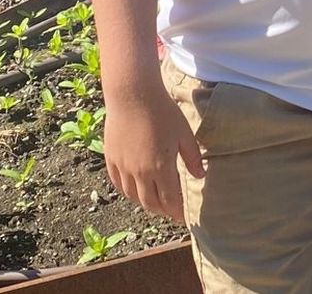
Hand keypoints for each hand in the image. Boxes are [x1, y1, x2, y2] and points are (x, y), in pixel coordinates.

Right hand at [103, 83, 204, 222]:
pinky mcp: (111, 159)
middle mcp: (139, 172)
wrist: (133, 95)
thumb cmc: (163, 112)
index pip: (169, 200)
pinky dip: (127, 192)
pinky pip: (118, 184)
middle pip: (150, 202)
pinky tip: (134, 191)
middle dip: (162, 211)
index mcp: (160, 168)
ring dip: (145, 203)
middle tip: (171, 213)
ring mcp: (123, 167)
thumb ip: (192, 158)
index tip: (183, 217)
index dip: (176, 211)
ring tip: (155, 203)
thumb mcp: (184, 133)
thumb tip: (200, 176)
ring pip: (132, 196)